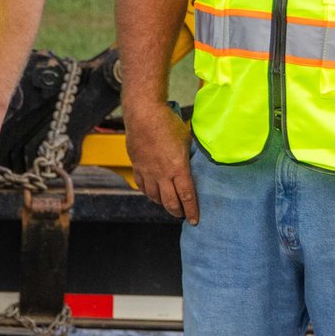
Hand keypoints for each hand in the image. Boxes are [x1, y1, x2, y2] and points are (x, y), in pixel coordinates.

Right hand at [125, 97, 198, 223]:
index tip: (195, 220)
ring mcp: (148, 171)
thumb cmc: (168, 123)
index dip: (192, 211)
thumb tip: (197, 163)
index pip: (187, 197)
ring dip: (163, 204)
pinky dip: (149, 193)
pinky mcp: (137, 166)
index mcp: (178, 168)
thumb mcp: (187, 140)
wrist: (144, 115)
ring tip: (169, 205)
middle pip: (170, 202)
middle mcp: (162, 174)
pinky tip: (153, 194)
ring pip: (154, 197)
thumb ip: (190, 156)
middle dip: (178, 212)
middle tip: (183, 215)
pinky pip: (142, 186)